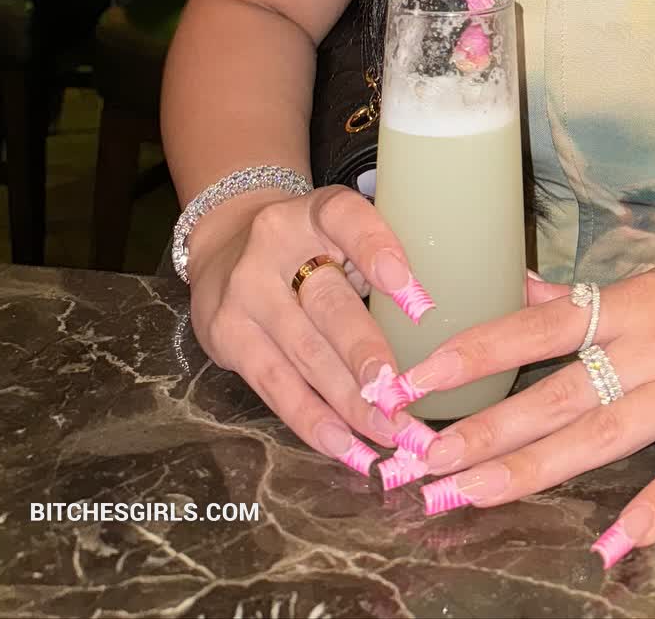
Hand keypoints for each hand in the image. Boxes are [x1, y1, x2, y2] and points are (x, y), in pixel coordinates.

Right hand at [185, 184, 438, 480]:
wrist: (224, 242)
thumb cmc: (304, 243)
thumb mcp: (337, 229)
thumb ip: (376, 258)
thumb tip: (429, 315)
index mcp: (314, 211)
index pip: (345, 217)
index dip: (378, 250)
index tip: (413, 291)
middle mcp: (274, 246)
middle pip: (326, 303)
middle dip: (364, 354)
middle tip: (399, 393)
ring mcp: (245, 293)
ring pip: (303, 354)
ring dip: (347, 401)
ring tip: (385, 430)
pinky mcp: (227, 336)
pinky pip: (275, 385)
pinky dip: (312, 420)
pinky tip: (343, 442)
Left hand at [379, 236, 654, 565]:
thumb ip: (587, 298)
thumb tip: (517, 288)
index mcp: (627, 303)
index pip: (533, 327)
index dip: (471, 353)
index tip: (413, 381)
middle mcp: (650, 340)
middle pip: (553, 391)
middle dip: (482, 430)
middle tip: (419, 466)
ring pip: (600, 431)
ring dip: (532, 468)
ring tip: (471, 498)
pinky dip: (651, 508)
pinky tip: (611, 544)